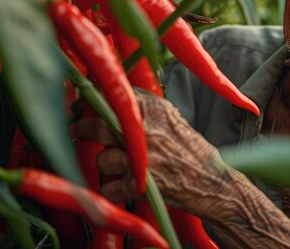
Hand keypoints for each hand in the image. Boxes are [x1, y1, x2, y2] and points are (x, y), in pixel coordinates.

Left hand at [77, 93, 221, 214]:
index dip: (92, 103)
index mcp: (154, 109)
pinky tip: (125, 186)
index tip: (83, 107)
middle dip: (83, 130)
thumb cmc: (191, 150)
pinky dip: (114, 191)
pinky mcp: (140, 185)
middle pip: (97, 126)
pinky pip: (108, 187)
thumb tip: (110, 98)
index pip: (112, 98)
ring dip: (107, 166)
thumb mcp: (171, 117)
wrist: (211, 180)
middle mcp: (146, 130)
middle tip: (78, 131)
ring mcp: (142, 158)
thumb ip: (144, 107)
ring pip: (102, 159)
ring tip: (123, 167)